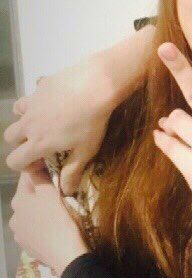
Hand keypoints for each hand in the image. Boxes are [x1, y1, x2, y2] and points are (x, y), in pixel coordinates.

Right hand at [4, 56, 115, 193]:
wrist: (96, 85)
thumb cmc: (92, 122)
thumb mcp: (86, 150)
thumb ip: (73, 171)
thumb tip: (66, 191)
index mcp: (38, 143)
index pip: (14, 161)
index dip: (24, 166)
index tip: (42, 163)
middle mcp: (29, 124)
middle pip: (10, 138)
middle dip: (21, 143)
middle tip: (42, 142)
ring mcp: (32, 103)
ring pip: (16, 115)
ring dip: (25, 120)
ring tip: (45, 121)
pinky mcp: (40, 87)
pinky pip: (30, 95)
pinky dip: (36, 100)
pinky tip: (51, 101)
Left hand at [9, 167, 88, 276]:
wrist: (66, 257)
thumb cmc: (61, 221)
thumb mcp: (52, 194)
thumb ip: (39, 177)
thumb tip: (31, 162)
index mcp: (19, 199)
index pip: (26, 176)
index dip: (39, 170)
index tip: (53, 169)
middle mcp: (14, 215)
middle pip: (27, 196)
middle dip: (40, 192)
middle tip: (59, 192)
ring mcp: (19, 233)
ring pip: (29, 214)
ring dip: (39, 211)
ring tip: (56, 212)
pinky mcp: (27, 246)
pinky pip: (33, 230)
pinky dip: (40, 227)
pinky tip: (52, 229)